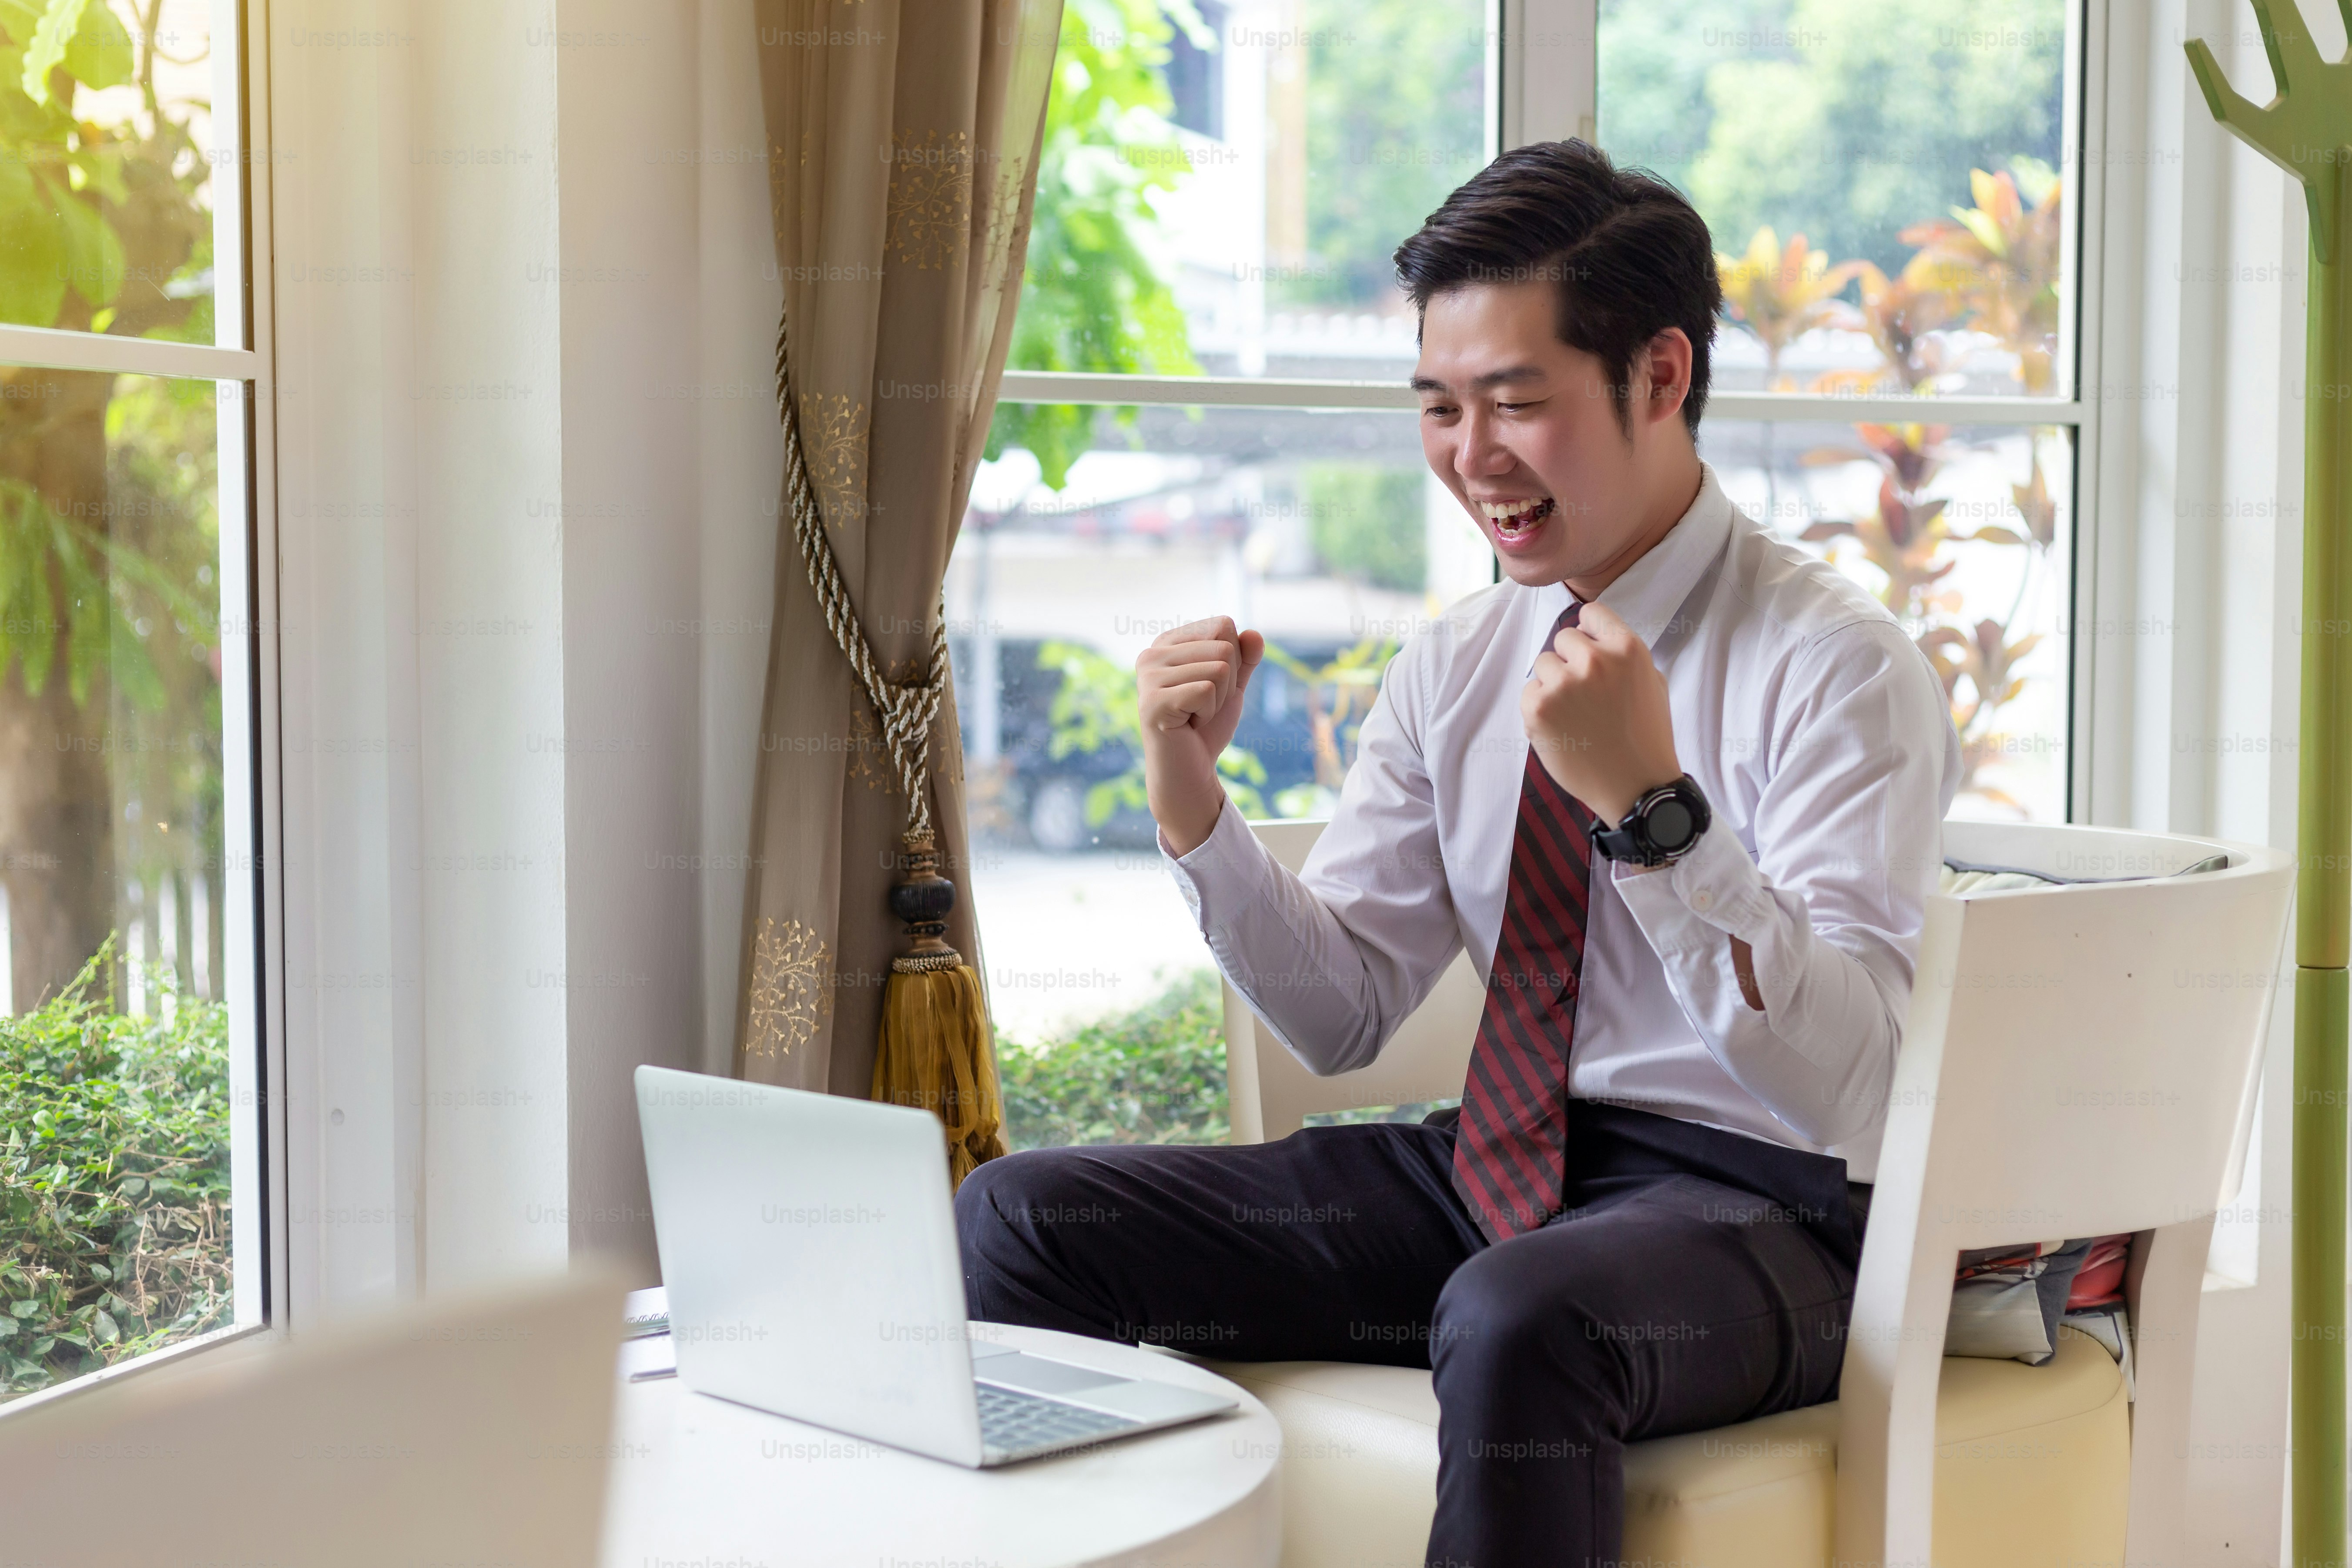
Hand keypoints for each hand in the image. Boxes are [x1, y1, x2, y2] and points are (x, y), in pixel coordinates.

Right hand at [1137, 616, 1263, 855]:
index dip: (1232, 660)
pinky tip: (1188, 725)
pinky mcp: (1152, 702)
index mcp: (1167, 643)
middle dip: (1227, 683)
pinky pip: (1207, 690)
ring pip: (1219, 669)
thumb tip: (1254, 634)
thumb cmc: (1206, 727)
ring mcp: (1148, 677)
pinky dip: (1208, 713)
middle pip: (1224, 646)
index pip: (1222, 625)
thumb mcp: (1232, 686)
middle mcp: (1152, 654)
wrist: (1190, 770)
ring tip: (1194, 716)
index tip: (1209, 687)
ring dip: (1218, 701)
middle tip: (1202, 706)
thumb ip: (1244, 658)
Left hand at [1520, 602, 1681, 828]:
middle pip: (1563, 638)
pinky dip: (1540, 708)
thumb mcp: (1651, 681)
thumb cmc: (1646, 735)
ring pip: (1543, 664)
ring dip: (1554, 684)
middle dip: (1571, 661)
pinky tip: (1563, 728)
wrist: (1636, 786)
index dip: (1589, 633)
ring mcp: (1563, 684)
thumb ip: (1621, 654)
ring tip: (1576, 714)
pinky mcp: (1538, 709)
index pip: (1591, 612)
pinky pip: (1529, 691)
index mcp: (1626, 649)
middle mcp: (1594, 661)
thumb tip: (1589, 635)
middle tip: (1586, 694)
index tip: (1591, 652)